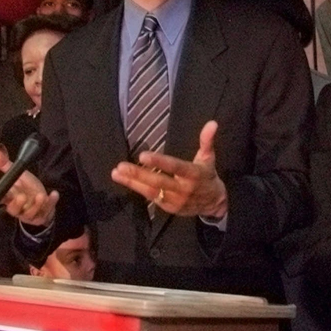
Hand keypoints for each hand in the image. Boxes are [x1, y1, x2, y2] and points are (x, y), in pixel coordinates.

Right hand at [0, 147, 58, 226]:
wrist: (43, 200)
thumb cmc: (28, 188)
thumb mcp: (19, 175)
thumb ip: (5, 165)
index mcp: (9, 198)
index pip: (1, 199)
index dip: (1, 198)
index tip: (3, 194)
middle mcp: (18, 208)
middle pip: (13, 210)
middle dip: (17, 204)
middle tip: (22, 196)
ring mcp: (29, 214)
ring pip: (30, 213)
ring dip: (37, 205)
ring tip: (41, 195)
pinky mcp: (41, 216)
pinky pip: (46, 211)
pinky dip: (51, 202)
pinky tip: (54, 194)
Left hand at [111, 120, 227, 218]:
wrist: (214, 204)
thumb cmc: (208, 176)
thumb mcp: (209, 158)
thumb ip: (207, 140)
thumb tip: (212, 123)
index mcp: (193, 174)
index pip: (174, 167)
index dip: (159, 162)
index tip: (143, 156)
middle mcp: (183, 189)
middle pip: (158, 181)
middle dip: (138, 174)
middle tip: (121, 166)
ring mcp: (174, 200)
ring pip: (151, 191)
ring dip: (132, 182)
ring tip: (116, 173)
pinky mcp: (168, 207)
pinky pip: (151, 198)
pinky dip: (137, 189)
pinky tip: (125, 180)